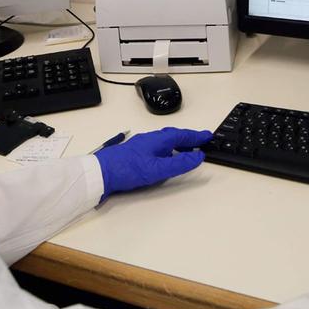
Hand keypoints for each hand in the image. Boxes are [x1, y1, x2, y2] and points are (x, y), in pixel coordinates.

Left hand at [94, 127, 211, 198]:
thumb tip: (198, 156)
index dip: (196, 136)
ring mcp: (141, 145)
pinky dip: (167, 149)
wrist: (100, 173)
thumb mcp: (157, 169)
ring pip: (164, 141)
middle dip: (188, 138)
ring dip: (178, 143)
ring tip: (187, 150)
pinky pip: (157, 147)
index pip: (182, 135)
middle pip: (173, 135)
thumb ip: (179, 163)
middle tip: (201, 142)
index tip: (209, 136)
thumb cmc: (127, 170)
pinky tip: (164, 157)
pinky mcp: (134, 153)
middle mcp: (150, 139)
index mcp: (157, 140)